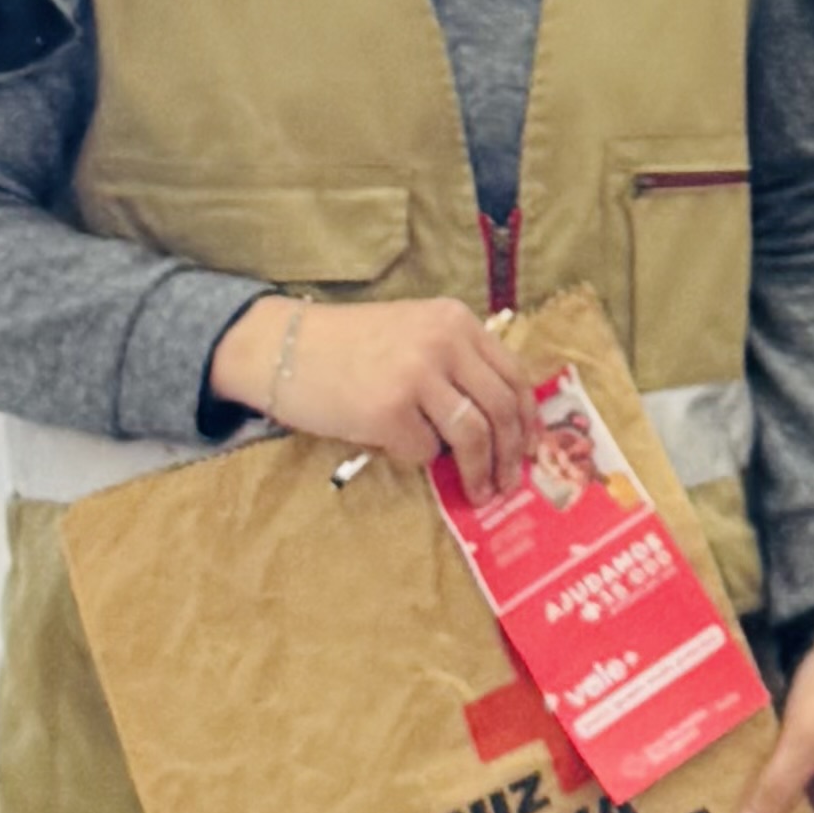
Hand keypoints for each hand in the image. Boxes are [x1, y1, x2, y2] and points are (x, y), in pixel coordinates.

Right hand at [208, 291, 533, 496]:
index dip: (528, 418)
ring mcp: (417, 376)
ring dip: (480, 472)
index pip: (513, 374)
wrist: (282, 348)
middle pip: (501, 409)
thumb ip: (455, 361)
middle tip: (510, 482)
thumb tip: (501, 421)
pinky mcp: (387, 411)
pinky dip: (419, 458)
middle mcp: (444, 342)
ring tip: (480, 491)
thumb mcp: (414, 332)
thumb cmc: (349, 346)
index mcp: (455, 321)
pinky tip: (401, 448)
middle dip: (512, 454)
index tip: (531, 447)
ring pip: (473, 436)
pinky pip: (423, 451)